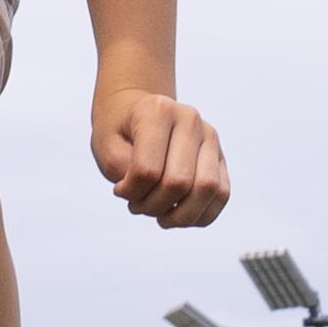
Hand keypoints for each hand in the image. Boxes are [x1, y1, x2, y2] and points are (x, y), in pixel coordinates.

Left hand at [91, 83, 228, 229]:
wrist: (136, 110)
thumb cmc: (119, 131)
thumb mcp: (106, 148)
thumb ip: (124, 173)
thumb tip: (156, 199)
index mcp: (158, 112)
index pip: (148, 170)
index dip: (132, 192)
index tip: (120, 190)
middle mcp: (189, 120)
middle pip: (179, 182)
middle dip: (154, 206)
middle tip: (137, 206)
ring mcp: (209, 137)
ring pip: (208, 189)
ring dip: (181, 215)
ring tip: (160, 215)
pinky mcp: (220, 155)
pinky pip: (221, 194)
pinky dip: (200, 214)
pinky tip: (178, 216)